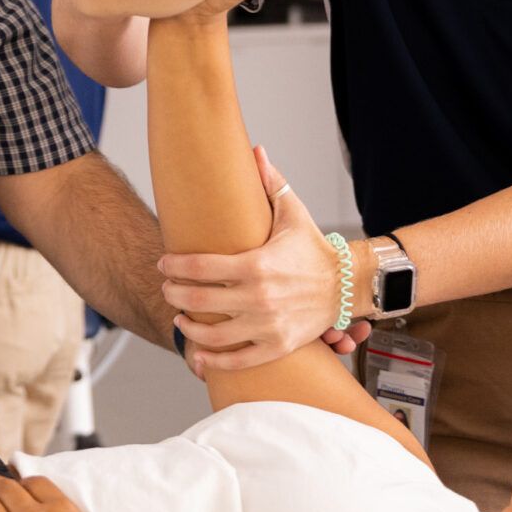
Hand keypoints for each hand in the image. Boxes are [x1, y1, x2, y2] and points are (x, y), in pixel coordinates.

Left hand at [159, 149, 354, 373]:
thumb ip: (269, 182)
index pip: (201, 267)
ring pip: (213, 335)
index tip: (164, 264)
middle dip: (175, 293)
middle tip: (167, 288)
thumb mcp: (292, 212)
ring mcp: (268, 326)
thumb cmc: (315, 249)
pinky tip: (198, 356)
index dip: (175, 266)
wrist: (347, 284)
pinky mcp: (277, 346)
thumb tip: (254, 149)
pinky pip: (238, 360)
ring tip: (181, 316)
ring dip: (189, 327)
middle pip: (199, 300)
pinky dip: (214, 362)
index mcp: (258, 264)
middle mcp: (260, 298)